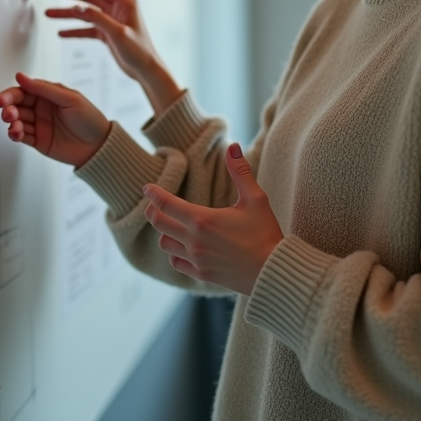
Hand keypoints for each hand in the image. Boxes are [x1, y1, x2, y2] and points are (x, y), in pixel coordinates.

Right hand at [0, 72, 110, 167]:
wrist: (99, 146)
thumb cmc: (89, 119)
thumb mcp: (69, 99)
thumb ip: (44, 89)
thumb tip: (20, 76)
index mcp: (48, 95)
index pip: (24, 91)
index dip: (11, 94)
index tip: (2, 99)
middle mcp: (41, 109)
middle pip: (17, 105)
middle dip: (8, 108)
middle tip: (7, 112)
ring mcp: (39, 125)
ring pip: (17, 121)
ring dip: (12, 122)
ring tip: (15, 124)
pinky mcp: (38, 141)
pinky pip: (21, 136)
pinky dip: (15, 134)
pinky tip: (16, 133)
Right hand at [46, 0, 181, 114]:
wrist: (146, 70)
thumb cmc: (140, 51)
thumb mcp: (118, 33)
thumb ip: (98, 18)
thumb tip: (77, 7)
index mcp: (125, 2)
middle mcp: (117, 9)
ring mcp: (111, 21)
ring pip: (85, 13)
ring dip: (67, 14)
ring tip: (49, 14)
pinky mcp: (107, 33)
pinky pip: (87, 29)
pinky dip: (74, 30)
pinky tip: (61, 33)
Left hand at [142, 143, 282, 295]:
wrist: (273, 271)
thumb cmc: (265, 234)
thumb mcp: (256, 199)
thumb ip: (241, 172)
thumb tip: (233, 147)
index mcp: (202, 219)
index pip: (167, 204)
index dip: (154, 194)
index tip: (147, 188)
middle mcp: (194, 240)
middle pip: (159, 223)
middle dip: (152, 211)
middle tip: (152, 205)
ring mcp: (196, 259)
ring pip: (165, 245)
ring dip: (164, 233)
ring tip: (169, 226)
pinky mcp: (201, 273)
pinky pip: (176, 263)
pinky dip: (174, 254)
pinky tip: (181, 248)